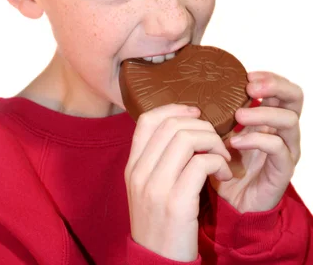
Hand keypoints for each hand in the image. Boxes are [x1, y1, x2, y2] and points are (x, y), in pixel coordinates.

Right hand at [125, 103, 232, 261]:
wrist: (158, 264)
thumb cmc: (159, 224)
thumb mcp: (147, 189)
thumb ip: (157, 160)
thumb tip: (183, 129)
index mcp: (132, 166)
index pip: (147, 120)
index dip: (174, 108)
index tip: (195, 113)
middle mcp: (140, 172)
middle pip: (172, 126)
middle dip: (201, 126)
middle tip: (216, 141)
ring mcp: (156, 187)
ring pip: (187, 139)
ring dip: (213, 142)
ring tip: (223, 157)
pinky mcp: (177, 203)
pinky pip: (202, 163)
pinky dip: (219, 162)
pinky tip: (225, 174)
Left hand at [209, 71, 302, 212]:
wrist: (229, 203)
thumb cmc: (224, 162)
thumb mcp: (220, 131)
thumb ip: (220, 111)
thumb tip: (200, 85)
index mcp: (269, 117)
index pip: (282, 88)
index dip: (269, 77)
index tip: (246, 74)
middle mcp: (282, 131)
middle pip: (295, 98)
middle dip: (274, 86)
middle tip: (250, 87)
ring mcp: (286, 150)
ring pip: (289, 120)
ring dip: (262, 112)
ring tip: (238, 115)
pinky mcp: (282, 170)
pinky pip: (278, 148)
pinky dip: (256, 140)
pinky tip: (235, 141)